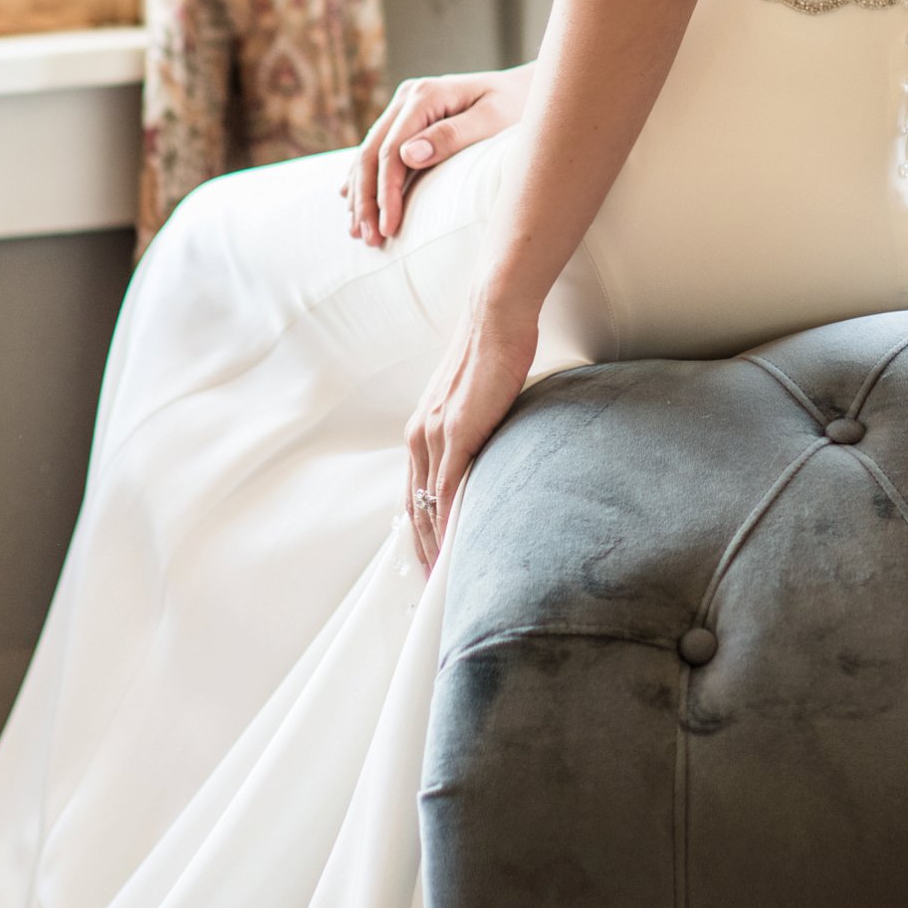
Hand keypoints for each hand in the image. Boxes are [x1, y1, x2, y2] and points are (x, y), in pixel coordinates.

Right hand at [344, 66, 530, 246]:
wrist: (525, 90)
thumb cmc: (515, 107)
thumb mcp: (492, 120)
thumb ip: (452, 136)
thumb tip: (408, 156)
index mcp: (425, 95)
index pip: (392, 151)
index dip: (386, 193)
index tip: (389, 229)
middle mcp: (407, 98)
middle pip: (371, 154)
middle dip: (367, 200)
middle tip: (369, 239)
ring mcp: (403, 108)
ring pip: (367, 154)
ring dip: (360, 194)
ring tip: (358, 232)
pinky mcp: (405, 120)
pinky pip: (376, 152)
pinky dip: (364, 180)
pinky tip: (354, 203)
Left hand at [404, 290, 540, 570]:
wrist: (495, 321)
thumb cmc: (494, 355)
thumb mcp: (477, 402)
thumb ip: (475, 431)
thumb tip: (491, 455)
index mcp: (422, 431)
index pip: (414, 494)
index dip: (419, 531)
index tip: (429, 562)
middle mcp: (419, 436)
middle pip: (413, 508)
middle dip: (421, 550)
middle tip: (431, 587)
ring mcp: (434, 436)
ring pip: (426, 505)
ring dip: (433, 545)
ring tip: (442, 579)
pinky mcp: (455, 434)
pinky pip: (445, 490)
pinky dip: (447, 522)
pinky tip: (453, 548)